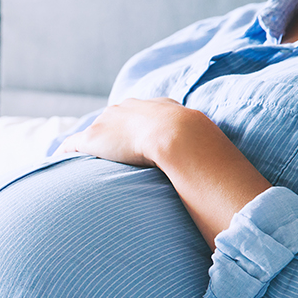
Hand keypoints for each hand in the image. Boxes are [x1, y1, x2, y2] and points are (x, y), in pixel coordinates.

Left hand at [61, 97, 271, 244]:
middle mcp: (132, 109)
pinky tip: (58, 161)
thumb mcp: (212, 151)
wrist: (180, 138)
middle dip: (108, 131)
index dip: (138, 127)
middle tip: (103, 147)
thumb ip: (220, 166)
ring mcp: (111, 122)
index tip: (134, 138)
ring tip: (74, 158)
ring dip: (86, 145)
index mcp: (161, 108)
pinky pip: (74, 145)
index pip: (144, 114)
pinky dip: (67, 153)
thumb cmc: (202, 149)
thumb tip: (240, 189)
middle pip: (114, 118)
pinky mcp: (94, 138)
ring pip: (93, 131)